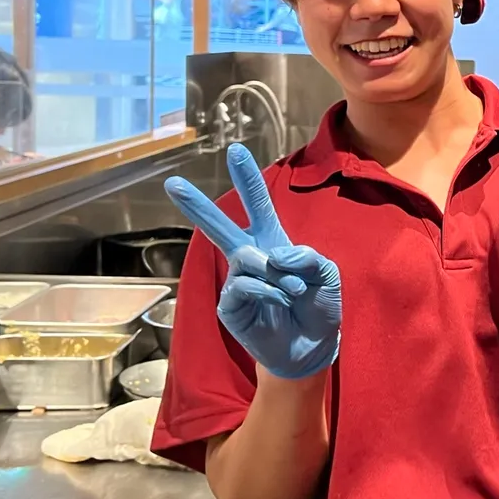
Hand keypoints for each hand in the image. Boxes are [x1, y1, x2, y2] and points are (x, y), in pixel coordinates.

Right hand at [164, 144, 341, 380]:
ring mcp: (237, 281)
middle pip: (221, 226)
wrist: (311, 347)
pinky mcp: (229, 305)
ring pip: (247, 258)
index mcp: (273, 243)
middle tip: (172, 183)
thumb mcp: (326, 275)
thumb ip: (308, 256)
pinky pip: (245, 285)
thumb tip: (272, 254)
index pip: (258, 206)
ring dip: (278, 273)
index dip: (247, 180)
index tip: (235, 151)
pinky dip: (269, 290)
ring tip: (293, 290)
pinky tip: (280, 300)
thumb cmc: (317, 307)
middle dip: (196, 206)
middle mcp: (250, 258)